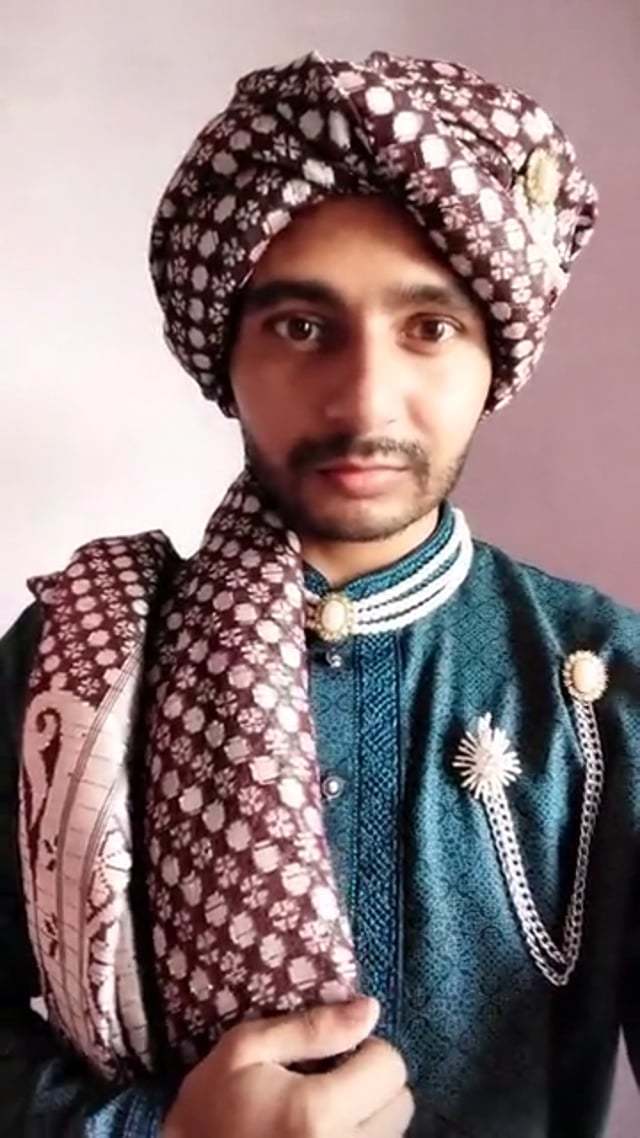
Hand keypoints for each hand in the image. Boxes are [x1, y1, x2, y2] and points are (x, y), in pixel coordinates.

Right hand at [162, 995, 413, 1137]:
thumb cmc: (210, 1110)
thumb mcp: (245, 1050)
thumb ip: (311, 1027)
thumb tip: (371, 1008)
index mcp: (318, 1112)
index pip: (390, 1066)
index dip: (364, 1050)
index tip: (334, 1057)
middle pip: (401, 1104)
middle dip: (372, 1086)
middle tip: (331, 1087)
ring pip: (393, 1134)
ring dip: (369, 1119)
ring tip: (324, 1117)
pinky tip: (323, 1136)